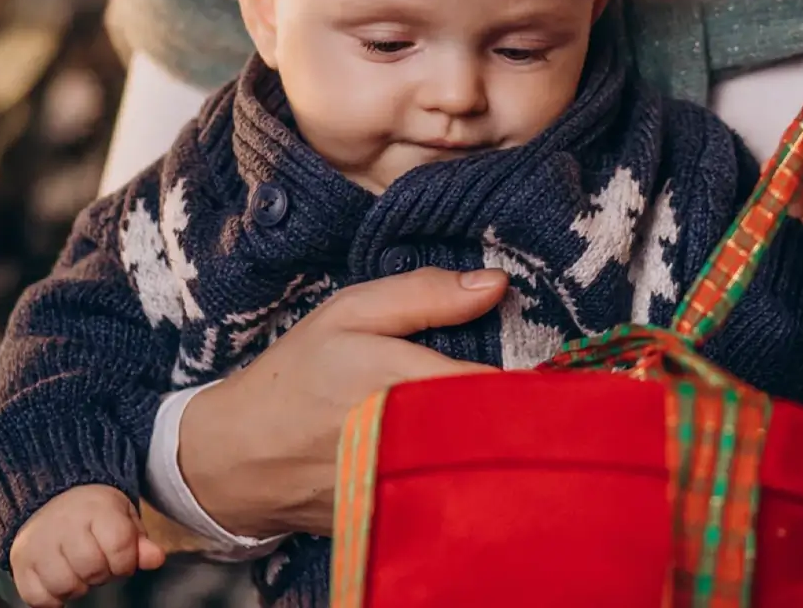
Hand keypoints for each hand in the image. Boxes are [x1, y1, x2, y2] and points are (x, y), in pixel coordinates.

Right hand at [9, 485, 164, 606]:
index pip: (120, 548)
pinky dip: (51, 598)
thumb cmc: (94, 514)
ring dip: (77, 586)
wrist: (50, 499)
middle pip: (92, 569)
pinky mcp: (20, 561)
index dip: (125, 561)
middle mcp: (64, 523)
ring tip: (77, 570)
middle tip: (96, 560)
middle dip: (101, 573)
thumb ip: (139, 541)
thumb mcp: (122, 518)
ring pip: (64, 586)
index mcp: (96, 507)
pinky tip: (58, 579)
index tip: (119, 556)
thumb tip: (156, 559)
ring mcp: (38, 543)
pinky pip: (38, 598)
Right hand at [178, 266, 509, 538]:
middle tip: (541, 397)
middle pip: (501, 437)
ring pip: (485, 471)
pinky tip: (466, 458)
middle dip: (528, 418)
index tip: (563, 369)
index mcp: (400, 383)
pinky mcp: (400, 519)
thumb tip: (497, 284)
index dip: (539, 382)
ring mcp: (404, 489)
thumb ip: (425, 295)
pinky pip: (458, 496)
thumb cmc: (297, 375)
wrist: (239, 457)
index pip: (500, 390)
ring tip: (508, 427)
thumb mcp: (350, 313)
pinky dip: (471, 477)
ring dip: (502, 449)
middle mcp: (407, 443)